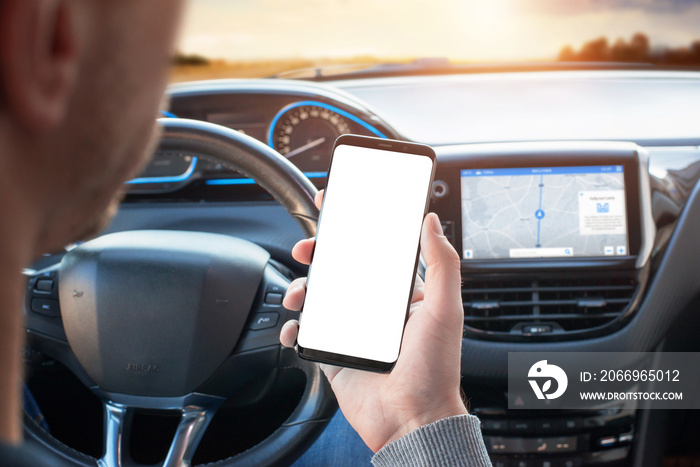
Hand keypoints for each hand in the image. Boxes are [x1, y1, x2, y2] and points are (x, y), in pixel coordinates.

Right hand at [280, 190, 466, 452]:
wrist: (412, 421)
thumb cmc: (435, 370)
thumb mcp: (446, 310)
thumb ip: (442, 263)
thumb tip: (432, 221)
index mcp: (401, 294)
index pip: (374, 252)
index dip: (354, 229)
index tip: (336, 208)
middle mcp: (374, 309)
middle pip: (339, 270)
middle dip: (319, 255)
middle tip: (307, 249)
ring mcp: (351, 331)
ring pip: (318, 297)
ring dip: (302, 288)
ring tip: (299, 294)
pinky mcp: (333, 354)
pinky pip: (307, 333)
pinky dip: (294, 328)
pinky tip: (295, 328)